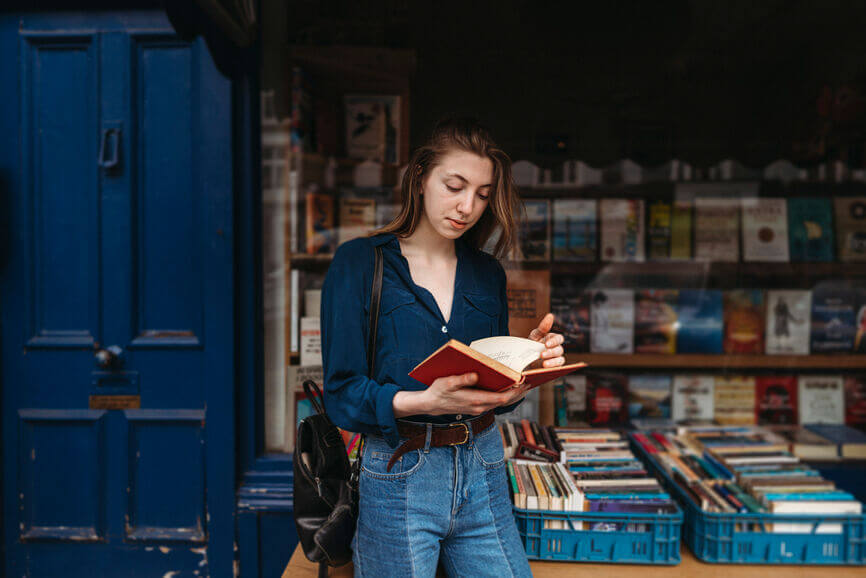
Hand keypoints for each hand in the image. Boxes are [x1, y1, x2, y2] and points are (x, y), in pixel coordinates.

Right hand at [393, 372, 530, 417]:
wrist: (431, 404)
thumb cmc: (438, 391)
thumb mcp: (447, 382)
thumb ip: (462, 379)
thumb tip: (476, 375)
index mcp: (475, 400)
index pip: (501, 397)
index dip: (514, 391)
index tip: (524, 383)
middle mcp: (480, 406)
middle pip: (504, 401)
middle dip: (518, 393)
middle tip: (530, 383)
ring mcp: (479, 408)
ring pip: (501, 403)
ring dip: (512, 395)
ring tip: (523, 385)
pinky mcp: (477, 407)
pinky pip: (494, 402)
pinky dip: (504, 397)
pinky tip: (508, 389)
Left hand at [529, 312, 565, 367]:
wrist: (524, 358)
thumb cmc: (532, 344)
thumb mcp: (535, 335)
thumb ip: (543, 327)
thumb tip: (550, 315)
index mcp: (553, 339)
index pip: (559, 338)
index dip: (554, 341)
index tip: (546, 344)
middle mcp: (556, 348)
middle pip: (559, 349)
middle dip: (551, 352)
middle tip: (542, 354)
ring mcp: (556, 358)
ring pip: (560, 359)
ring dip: (553, 361)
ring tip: (544, 363)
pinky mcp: (554, 367)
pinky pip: (558, 367)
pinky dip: (553, 367)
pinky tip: (545, 366)